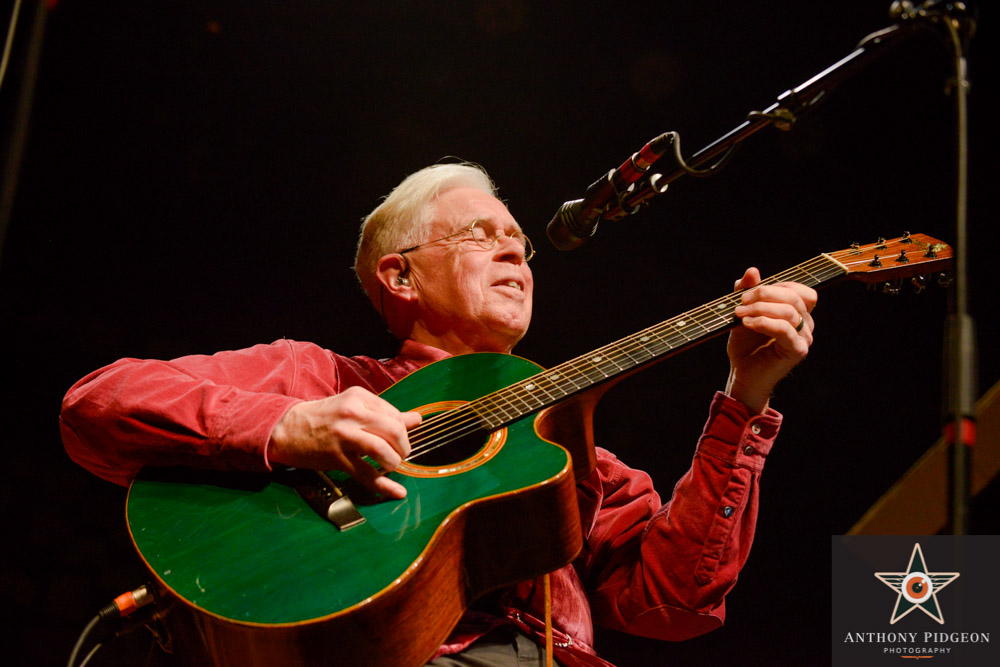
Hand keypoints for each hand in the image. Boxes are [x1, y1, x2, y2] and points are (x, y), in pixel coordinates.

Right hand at [268, 386, 421, 498]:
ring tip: (391, 465)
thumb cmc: (325, 417)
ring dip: (394, 462)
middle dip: (403, 446)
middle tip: (400, 454)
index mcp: (359, 397)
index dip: (403, 430)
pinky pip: (366, 473)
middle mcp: (352, 413)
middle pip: (394, 430)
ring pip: (382, 450)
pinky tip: (398, 492)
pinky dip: (385, 485)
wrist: (287, 428)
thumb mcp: (354, 408)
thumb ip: (386, 414)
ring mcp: (344, 435)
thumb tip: (418, 419)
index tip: (398, 440)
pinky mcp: (337, 457)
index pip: (395, 414)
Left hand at [727, 267, 816, 413]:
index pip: (799, 289)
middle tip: (741, 301)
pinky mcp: (797, 351)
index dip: (777, 285)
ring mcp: (804, 338)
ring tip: (740, 314)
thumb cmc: (745, 345)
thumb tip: (753, 270)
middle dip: (764, 294)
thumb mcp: (743, 312)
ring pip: (789, 311)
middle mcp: (806, 324)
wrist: (742, 374)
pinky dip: (763, 322)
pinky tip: (747, 323)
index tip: (749, 292)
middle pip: (794, 296)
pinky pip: (784, 329)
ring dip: (760, 309)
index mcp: (798, 313)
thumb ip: (747, 291)